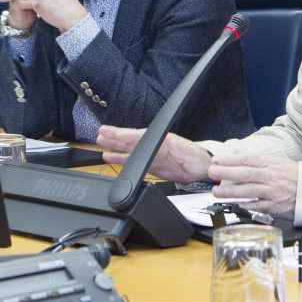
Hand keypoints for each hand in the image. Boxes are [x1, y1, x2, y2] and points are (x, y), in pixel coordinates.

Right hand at [97, 125, 211, 183]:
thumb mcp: (185, 150)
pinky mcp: (149, 165)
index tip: (112, 133)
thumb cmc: (196, 156)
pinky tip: (109, 157)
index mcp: (160, 138)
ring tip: (100, 142)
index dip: (124, 134)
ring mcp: (150, 155)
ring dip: (114, 146)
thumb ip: (174, 148)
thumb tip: (165, 144)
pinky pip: (131, 161)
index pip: (138, 135)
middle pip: (130, 140)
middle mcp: (153, 145)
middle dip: (114, 137)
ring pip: (128, 149)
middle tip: (100, 132)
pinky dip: (120, 159)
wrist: (201, 169)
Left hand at [208, 153, 298, 218]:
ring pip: (249, 191)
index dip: (231, 160)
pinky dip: (247, 205)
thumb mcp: (277, 163)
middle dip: (227, 173)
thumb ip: (256, 160)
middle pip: (246, 174)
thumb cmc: (292, 176)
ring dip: (231, 192)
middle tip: (211, 172)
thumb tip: (236, 154)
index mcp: (270, 164)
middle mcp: (271, 177)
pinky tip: (235, 205)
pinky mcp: (275, 207)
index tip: (216, 160)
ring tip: (216, 192)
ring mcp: (273, 192)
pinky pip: (258, 206)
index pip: (247, 159)